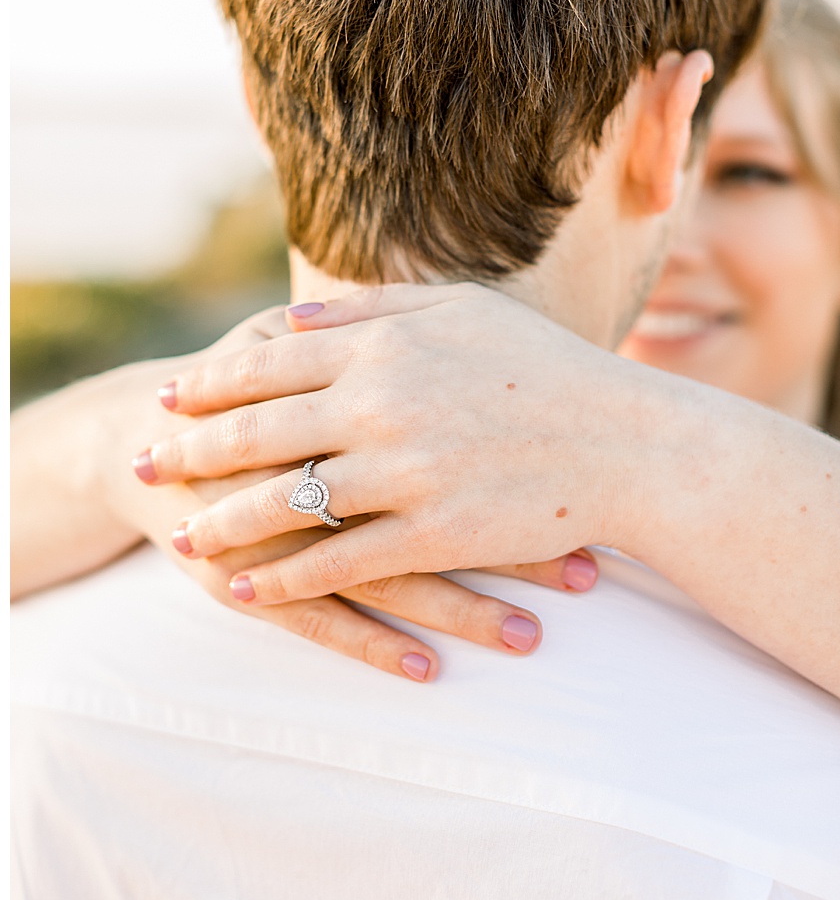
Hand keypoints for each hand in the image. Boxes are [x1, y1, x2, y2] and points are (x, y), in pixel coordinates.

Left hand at [136, 282, 839, 730]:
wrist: (634, 441)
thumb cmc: (554, 369)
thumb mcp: (466, 312)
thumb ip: (373, 309)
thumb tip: (291, 319)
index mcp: (391, 345)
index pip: (270, 363)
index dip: (210, 384)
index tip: (170, 401)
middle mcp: (386, 404)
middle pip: (259, 431)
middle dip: (191, 452)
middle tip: (147, 466)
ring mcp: (409, 471)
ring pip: (285, 502)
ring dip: (223, 523)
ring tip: (183, 538)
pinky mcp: (434, 534)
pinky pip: (336, 562)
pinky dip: (282, 579)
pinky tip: (245, 590)